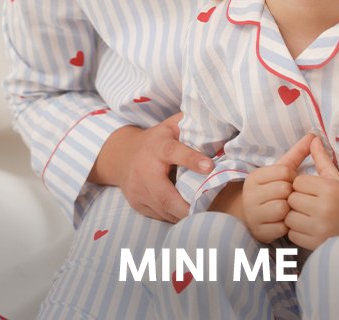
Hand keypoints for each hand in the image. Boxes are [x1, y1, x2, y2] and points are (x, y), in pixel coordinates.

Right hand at [93, 112, 213, 222]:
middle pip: (164, 194)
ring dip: (183, 214)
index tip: (210, 166)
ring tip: (202, 214)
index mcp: (158, 147)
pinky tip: (185, 213)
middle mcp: (145, 169)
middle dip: (185, 206)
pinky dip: (174, 217)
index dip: (191, 159)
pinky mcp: (136, 202)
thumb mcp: (171, 126)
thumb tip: (217, 122)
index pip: (173, 152)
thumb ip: (190, 123)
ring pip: (162, 208)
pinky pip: (158, 215)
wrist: (121, 155)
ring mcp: (138, 188)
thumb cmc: (156, 140)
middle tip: (206, 210)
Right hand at [242, 134, 313, 242]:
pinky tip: (283, 222)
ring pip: (282, 208)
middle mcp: (249, 195)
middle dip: (290, 195)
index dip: (292, 178)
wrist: (256, 218)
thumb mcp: (282, 171)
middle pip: (284, 190)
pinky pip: (281, 227)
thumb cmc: (274, 191)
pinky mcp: (258, 231)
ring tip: (286, 209)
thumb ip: (297, 153)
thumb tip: (313, 135)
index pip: (285, 172)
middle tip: (287, 198)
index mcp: (254, 177)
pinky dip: (286, 226)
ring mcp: (252, 214)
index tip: (288, 183)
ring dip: (289, 211)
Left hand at [285, 136, 338, 249]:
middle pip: (292, 200)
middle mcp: (325, 209)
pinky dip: (297, 231)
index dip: (301, 185)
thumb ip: (322, 159)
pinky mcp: (317, 244)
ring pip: (290, 218)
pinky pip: (293, 235)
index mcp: (330, 189)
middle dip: (297, 200)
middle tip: (309, 203)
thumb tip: (313, 138)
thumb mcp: (337, 178)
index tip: (311, 190)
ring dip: (295, 216)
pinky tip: (309, 227)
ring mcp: (321, 228)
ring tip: (308, 215)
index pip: (297, 182)